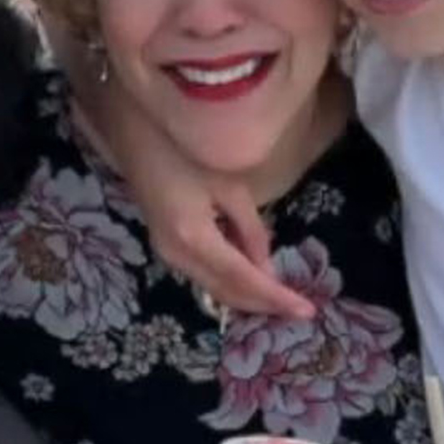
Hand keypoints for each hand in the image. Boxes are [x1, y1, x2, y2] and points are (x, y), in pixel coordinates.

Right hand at [81, 79, 311, 322]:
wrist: (134, 131)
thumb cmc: (185, 147)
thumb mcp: (229, 186)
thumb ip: (251, 230)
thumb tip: (268, 268)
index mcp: (194, 238)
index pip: (243, 280)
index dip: (276, 298)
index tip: (309, 311)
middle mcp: (176, 255)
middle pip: (225, 292)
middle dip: (263, 304)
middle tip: (300, 309)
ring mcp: (166, 252)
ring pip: (213, 287)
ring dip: (247, 295)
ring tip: (282, 297)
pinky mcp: (165, 243)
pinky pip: (202, 273)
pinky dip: (230, 281)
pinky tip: (253, 275)